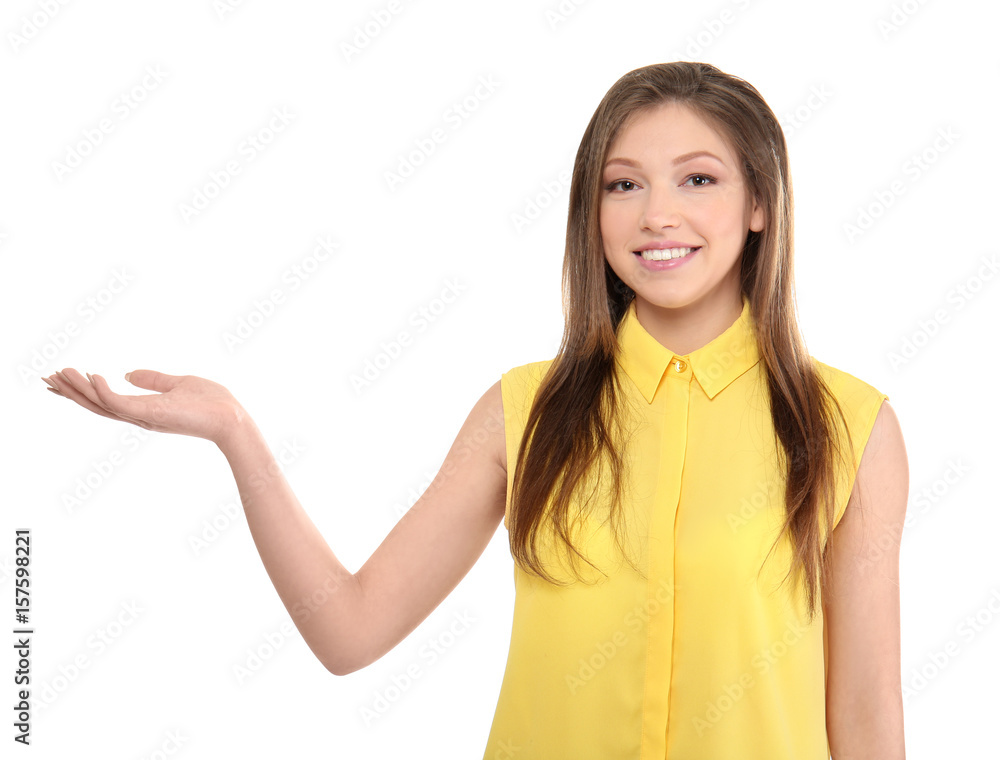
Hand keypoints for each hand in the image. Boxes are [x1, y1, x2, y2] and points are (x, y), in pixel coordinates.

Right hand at [42, 368, 248, 446]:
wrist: (231, 418)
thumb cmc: (212, 403)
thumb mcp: (178, 383)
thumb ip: (153, 380)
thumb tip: (129, 373)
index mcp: (144, 410)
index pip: (106, 402)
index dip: (83, 391)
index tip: (62, 379)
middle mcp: (139, 416)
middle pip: (96, 405)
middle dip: (71, 392)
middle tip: (47, 378)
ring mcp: (143, 416)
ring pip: (102, 404)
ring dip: (79, 389)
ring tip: (59, 373)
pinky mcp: (150, 413)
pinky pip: (120, 402)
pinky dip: (103, 390)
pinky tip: (92, 375)